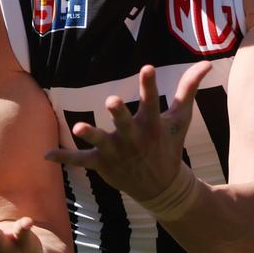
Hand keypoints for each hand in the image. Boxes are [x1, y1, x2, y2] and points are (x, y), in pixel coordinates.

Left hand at [45, 61, 210, 201]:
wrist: (163, 188)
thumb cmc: (170, 145)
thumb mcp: (181, 118)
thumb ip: (189, 88)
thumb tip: (207, 63)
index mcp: (152, 125)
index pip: (151, 101)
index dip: (149, 84)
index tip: (147, 67)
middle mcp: (134, 138)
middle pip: (125, 124)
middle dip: (119, 114)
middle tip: (112, 102)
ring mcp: (116, 152)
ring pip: (100, 143)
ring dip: (90, 135)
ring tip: (76, 128)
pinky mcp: (101, 164)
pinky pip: (80, 161)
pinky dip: (64, 159)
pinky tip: (46, 155)